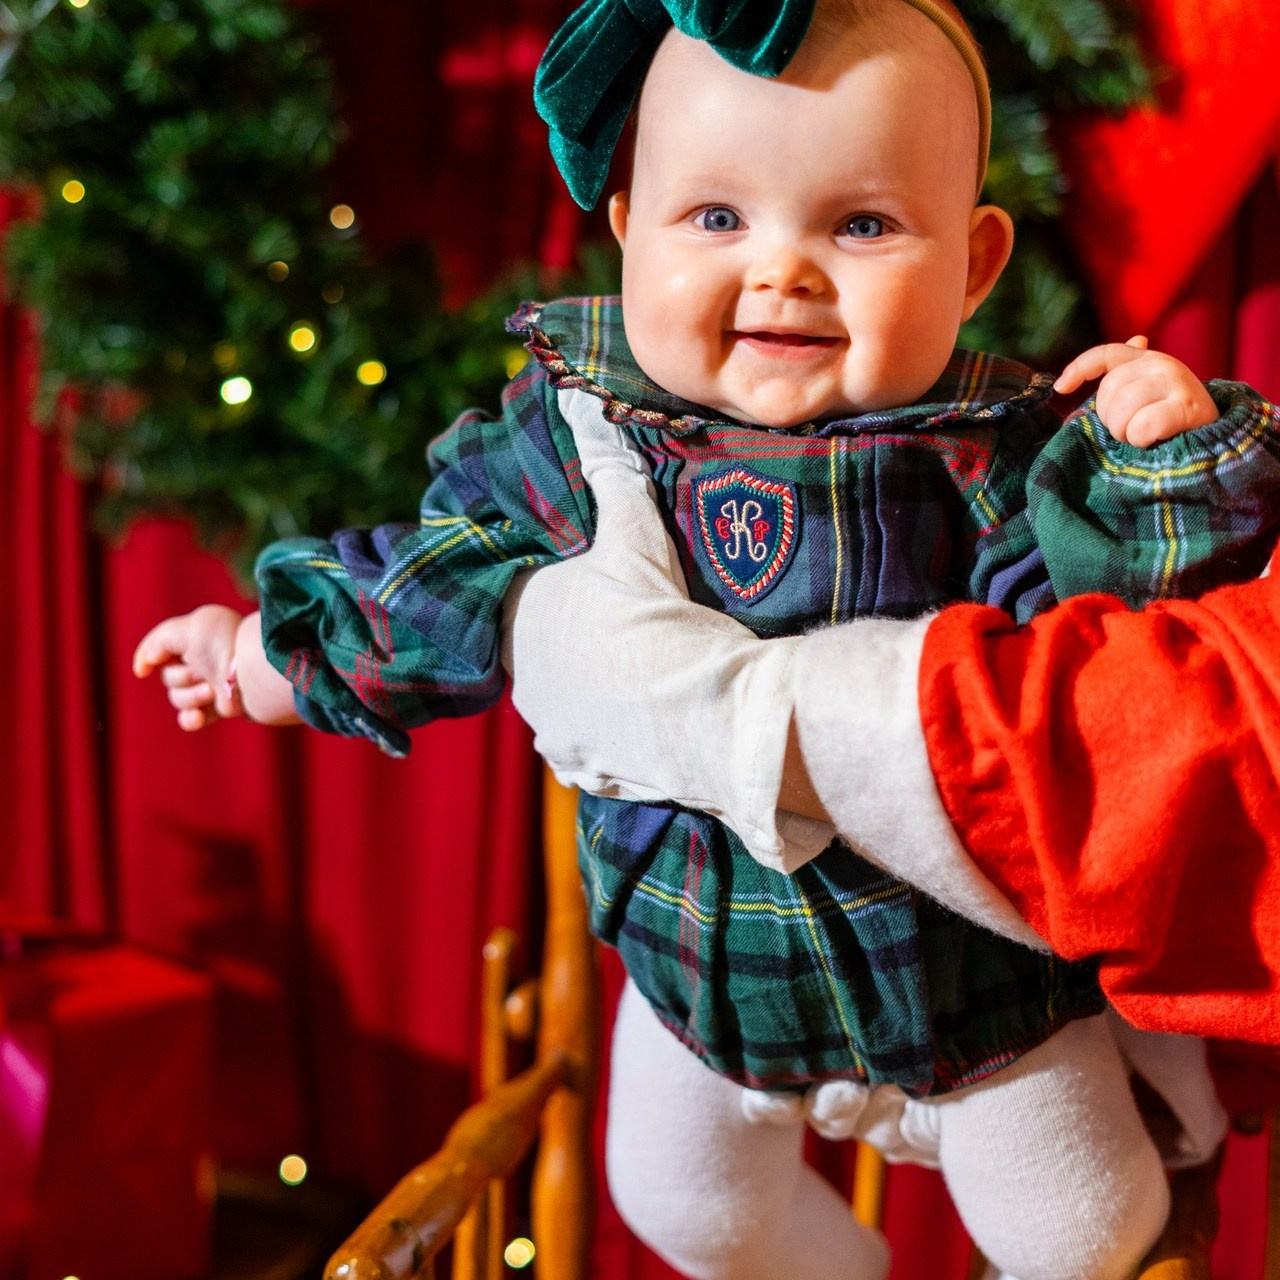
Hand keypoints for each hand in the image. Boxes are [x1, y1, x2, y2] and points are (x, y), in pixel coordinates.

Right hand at [134, 607, 301, 729]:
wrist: (254, 670)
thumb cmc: (222, 643)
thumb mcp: (185, 629)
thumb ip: (157, 642)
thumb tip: (144, 666)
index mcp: (194, 638)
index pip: (160, 650)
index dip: (150, 658)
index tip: (144, 671)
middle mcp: (202, 660)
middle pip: (168, 678)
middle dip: (181, 677)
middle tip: (203, 672)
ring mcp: (210, 684)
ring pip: (178, 699)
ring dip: (191, 696)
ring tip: (212, 690)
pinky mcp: (219, 706)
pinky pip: (191, 719)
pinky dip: (191, 719)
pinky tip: (198, 716)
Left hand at [503, 387, 834, 871]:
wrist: (710, 714)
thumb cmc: (659, 615)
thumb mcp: (635, 534)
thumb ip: (606, 469)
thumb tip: (579, 400)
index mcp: (519, 622)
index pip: (518, 597)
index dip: (554, 588)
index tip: (588, 586)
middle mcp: (524, 685)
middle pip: (541, 654)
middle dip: (572, 641)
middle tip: (620, 628)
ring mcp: (556, 736)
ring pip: (565, 705)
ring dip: (592, 692)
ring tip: (638, 675)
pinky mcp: (590, 775)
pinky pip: (593, 751)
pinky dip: (615, 736)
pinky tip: (646, 719)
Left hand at [1054, 335, 1217, 445]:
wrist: (1215, 436)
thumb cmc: (1171, 419)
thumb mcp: (1149, 392)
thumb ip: (1131, 375)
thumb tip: (1136, 339)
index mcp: (1146, 359)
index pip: (1105, 354)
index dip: (1079, 369)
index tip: (1060, 388)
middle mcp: (1161, 363)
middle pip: (1107, 391)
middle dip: (1109, 419)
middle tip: (1129, 429)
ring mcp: (1176, 382)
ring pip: (1122, 409)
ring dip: (1124, 433)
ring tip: (1142, 437)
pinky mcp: (1188, 406)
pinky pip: (1143, 425)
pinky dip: (1141, 439)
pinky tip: (1153, 440)